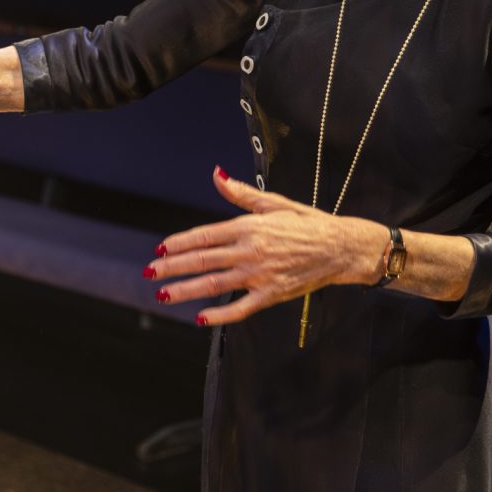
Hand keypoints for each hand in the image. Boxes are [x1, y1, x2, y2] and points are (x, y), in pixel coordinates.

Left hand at [148, 167, 384, 326]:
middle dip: (172, 267)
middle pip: (202, 260)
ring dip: (185, 290)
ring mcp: (260, 274)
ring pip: (214, 284)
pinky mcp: (272, 294)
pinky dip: (219, 314)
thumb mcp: (273, 203)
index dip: (179, 243)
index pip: (205, 235)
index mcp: (249, 226)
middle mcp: (250, 250)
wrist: (342, 248)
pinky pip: (240, 308)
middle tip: (150, 272)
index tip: (160, 249)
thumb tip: (216, 174)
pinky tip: (200, 318)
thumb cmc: (308, 223)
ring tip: (162, 295)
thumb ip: (240, 194)